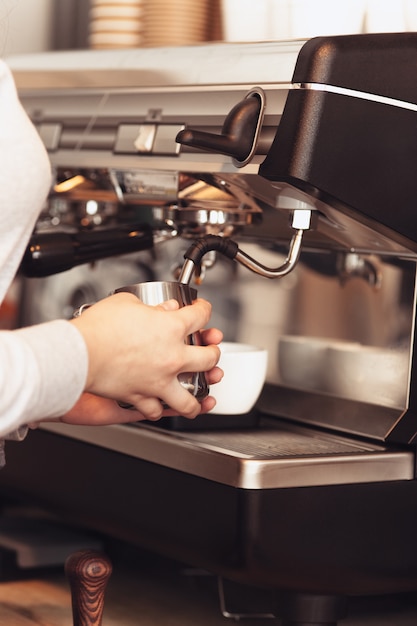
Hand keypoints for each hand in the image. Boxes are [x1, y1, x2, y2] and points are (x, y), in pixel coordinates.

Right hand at [70, 293, 221, 420]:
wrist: (78, 354)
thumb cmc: (98, 328)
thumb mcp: (127, 304)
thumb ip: (152, 307)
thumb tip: (165, 308)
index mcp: (171, 328)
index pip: (200, 316)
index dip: (204, 310)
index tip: (202, 310)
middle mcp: (172, 357)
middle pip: (209, 358)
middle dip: (214, 354)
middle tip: (211, 351)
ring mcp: (159, 381)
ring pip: (190, 398)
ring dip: (197, 398)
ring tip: (200, 396)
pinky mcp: (141, 397)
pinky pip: (156, 410)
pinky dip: (158, 409)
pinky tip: (160, 406)